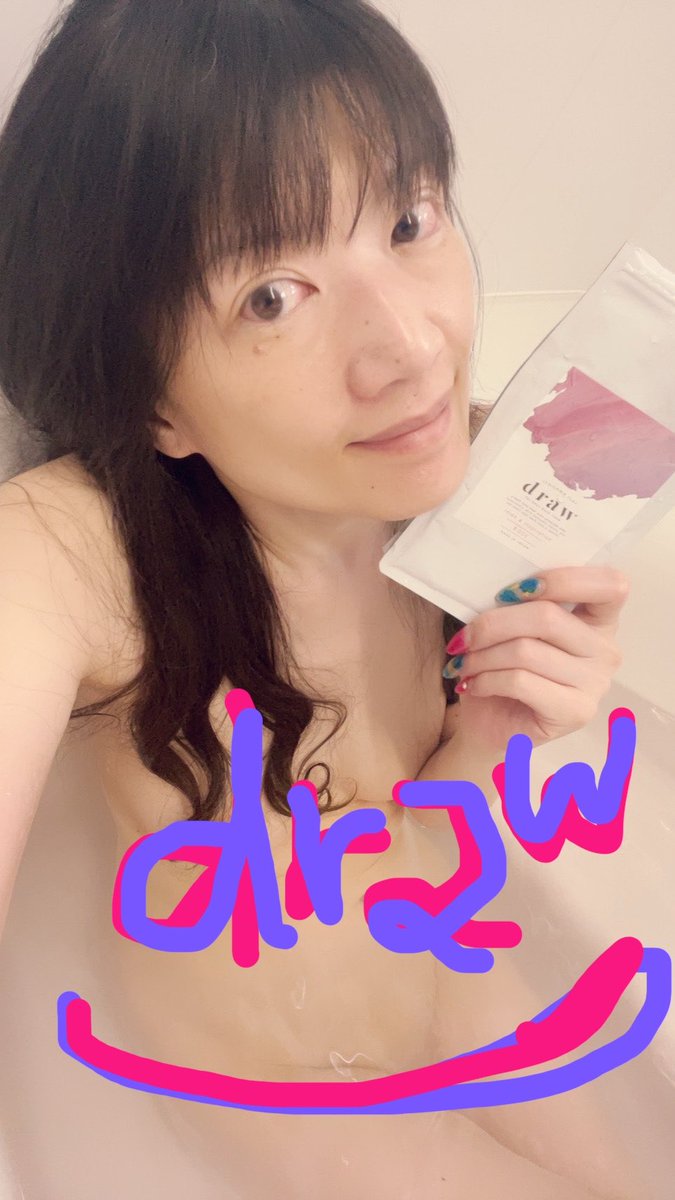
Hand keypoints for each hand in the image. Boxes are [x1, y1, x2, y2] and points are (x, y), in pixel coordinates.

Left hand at [444, 566, 629, 751]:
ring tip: (462, 664)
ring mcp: (596, 683)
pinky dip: (486, 679)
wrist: (491, 723)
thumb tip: (500, 589)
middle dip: (492, 624)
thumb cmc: (503, 667)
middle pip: (547, 617)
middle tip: (464, 638)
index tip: (510, 591)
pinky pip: (521, 681)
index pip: (607, 584)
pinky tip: (471, 684)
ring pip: (527, 651)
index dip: (561, 579)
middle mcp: (605, 649)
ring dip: (481, 656)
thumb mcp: (513, 627)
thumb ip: (521, 603)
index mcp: (599, 619)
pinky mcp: (575, 711)